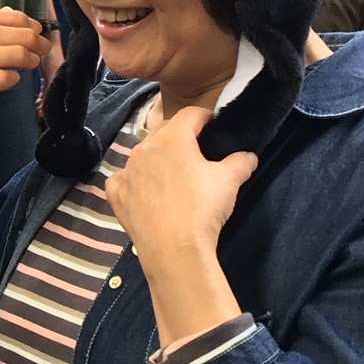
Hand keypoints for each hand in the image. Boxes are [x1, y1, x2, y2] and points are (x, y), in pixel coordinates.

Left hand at [107, 106, 256, 264]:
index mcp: (172, 138)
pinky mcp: (115, 193)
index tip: (214, 124)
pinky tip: (147, 192)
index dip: (205, 116)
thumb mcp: (230, 181)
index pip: (190, 114)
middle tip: (196, 151)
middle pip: (164, 131)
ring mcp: (126, 171)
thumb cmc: (202, 208)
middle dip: (181, 136)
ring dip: (158, 158)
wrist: (174, 249)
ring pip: (143, 154)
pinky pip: (125, 179)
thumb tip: (248, 156)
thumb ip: (240, 162)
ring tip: (173, 173)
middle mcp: (144, 148)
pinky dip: (136, 181)